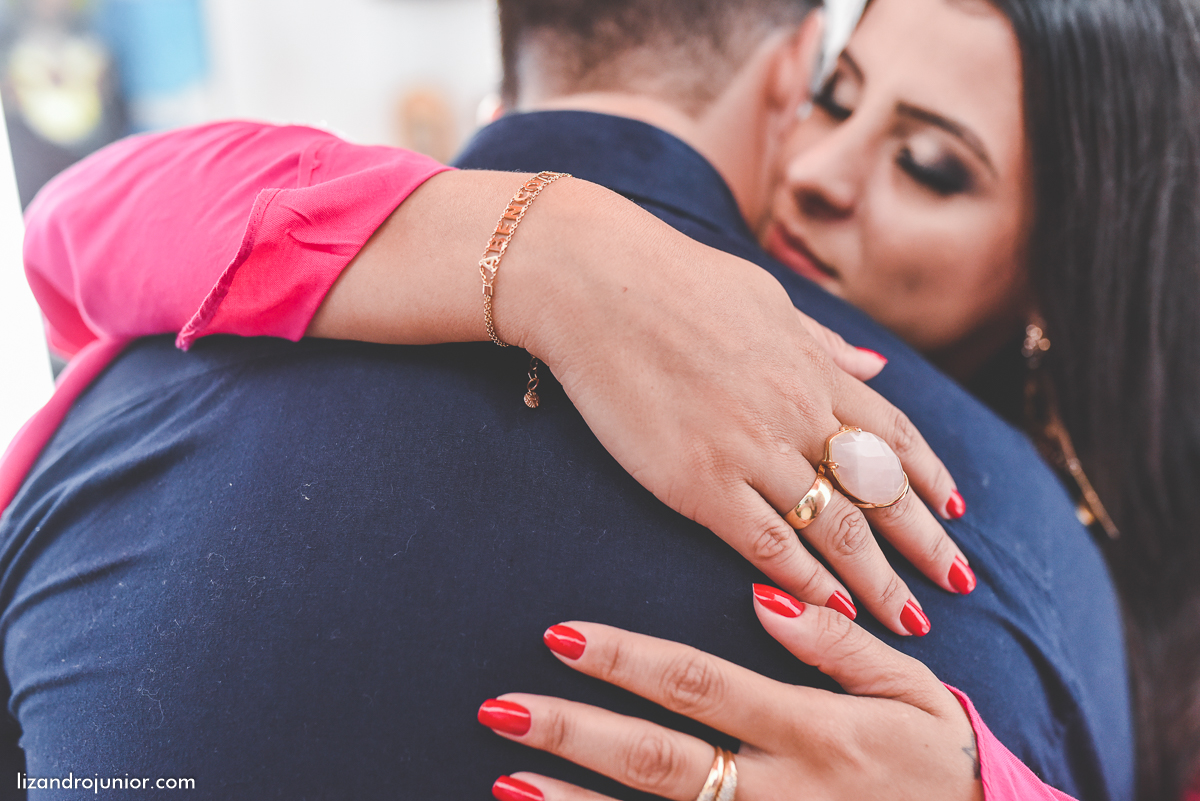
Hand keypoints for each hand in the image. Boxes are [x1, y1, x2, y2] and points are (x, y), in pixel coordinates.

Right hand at [315, 172, 971, 633]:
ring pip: (834, 527)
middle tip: (959, 582)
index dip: (929, 476)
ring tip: (909, 619)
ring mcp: (749, 448)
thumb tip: (873, 363)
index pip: (891, 434)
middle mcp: (795, 412)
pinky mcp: (697, 480)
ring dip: (876, 580)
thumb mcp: (765, 299)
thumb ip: (821, 341)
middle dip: (923, 541)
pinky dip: (804, 579)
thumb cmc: (672, 279)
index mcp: (810, 368)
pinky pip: (765, 541)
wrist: (595, 283)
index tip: (955, 510)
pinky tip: (830, 610)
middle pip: (878, 490)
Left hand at [478, 587, 983, 800]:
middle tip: (500, 707)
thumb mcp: (916, 694)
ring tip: (507, 777)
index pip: (701, 686)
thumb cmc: (944, 765)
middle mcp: (783, 793)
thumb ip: (842, 648)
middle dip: (574, 731)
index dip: (627, 660)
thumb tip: (765, 599)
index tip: (561, 634)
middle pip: (659, 760)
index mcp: (815, 733)